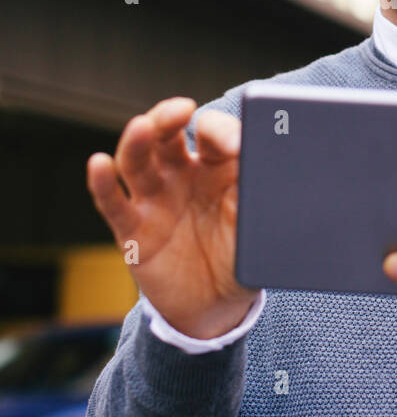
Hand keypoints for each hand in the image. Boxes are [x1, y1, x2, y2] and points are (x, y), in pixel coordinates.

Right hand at [86, 97, 255, 339]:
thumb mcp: (258, 224)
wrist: (219, 307)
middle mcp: (181, 174)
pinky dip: (102, 182)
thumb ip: (262, 195)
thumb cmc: (242, 256)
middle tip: (182, 110)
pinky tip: (98, 164)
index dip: (220, 132)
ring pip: (137, 161)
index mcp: (216, 165)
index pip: (211, 134)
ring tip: (142, 128)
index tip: (234, 144)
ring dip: (137, 141)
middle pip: (167, 134)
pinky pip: (112, 202)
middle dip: (170, 117)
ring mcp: (155, 198)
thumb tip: (278, 170)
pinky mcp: (131, 229)